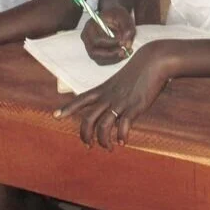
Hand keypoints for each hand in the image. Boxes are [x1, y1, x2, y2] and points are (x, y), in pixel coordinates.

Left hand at [55, 43, 170, 148]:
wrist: (154, 60)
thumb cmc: (139, 70)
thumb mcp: (121, 80)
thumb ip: (115, 93)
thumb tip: (113, 105)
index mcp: (104, 89)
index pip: (81, 99)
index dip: (68, 108)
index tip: (55, 116)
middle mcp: (109, 96)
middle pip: (88, 119)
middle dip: (84, 135)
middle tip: (88, 146)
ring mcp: (121, 102)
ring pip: (103, 126)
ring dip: (102, 141)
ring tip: (108, 148)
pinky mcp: (134, 106)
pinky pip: (123, 126)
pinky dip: (121, 136)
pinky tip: (123, 141)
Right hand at [81, 7, 135, 64]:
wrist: (112, 15)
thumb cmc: (116, 14)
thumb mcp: (123, 15)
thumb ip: (127, 26)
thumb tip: (126, 41)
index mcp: (90, 26)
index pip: (97, 40)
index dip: (111, 43)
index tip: (123, 41)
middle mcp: (87, 37)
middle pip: (94, 52)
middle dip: (111, 54)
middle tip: (125, 51)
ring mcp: (89, 46)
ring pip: (98, 59)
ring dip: (113, 58)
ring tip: (127, 52)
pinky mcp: (95, 52)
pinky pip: (102, 61)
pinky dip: (113, 60)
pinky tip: (123, 53)